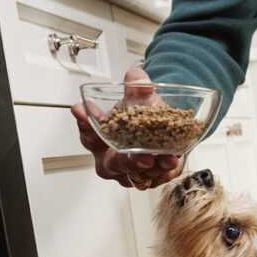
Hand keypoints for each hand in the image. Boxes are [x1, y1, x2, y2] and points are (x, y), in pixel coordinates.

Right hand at [71, 67, 184, 189]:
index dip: (84, 124)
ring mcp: (133, 173)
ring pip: (141, 174)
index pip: (88, 135)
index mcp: (100, 142)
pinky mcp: (154, 178)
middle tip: (140, 156)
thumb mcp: (137, 100)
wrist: (165, 128)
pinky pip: (161, 176)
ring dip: (155, 166)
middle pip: (114, 164)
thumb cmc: (140, 119)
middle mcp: (114, 161)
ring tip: (167, 157)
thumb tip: (138, 79)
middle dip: (127, 161)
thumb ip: (136, 89)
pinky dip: (169, 168)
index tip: (80, 110)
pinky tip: (175, 159)